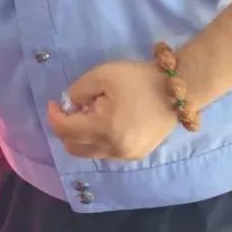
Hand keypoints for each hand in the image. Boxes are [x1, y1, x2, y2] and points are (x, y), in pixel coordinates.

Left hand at [47, 60, 177, 160]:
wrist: (178, 90)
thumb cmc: (138, 80)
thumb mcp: (101, 76)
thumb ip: (78, 92)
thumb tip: (69, 105)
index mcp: (104, 129)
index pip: (65, 130)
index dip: (53, 116)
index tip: (54, 103)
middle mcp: (114, 149)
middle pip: (74, 147)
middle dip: (65, 129)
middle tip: (71, 109)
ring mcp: (127, 155)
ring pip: (90, 152)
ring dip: (80, 136)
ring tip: (89, 113)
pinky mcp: (136, 154)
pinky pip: (106, 152)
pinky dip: (96, 140)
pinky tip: (104, 121)